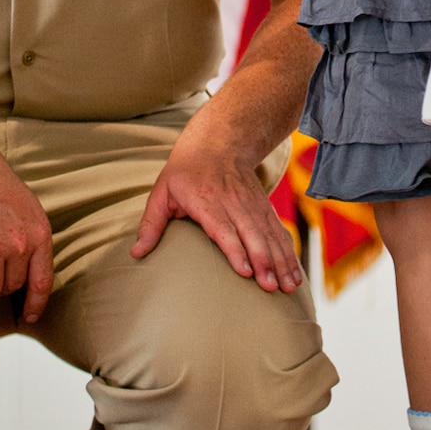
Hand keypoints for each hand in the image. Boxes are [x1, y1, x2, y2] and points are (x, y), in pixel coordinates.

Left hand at [131, 124, 303, 292]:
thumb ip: (150, 224)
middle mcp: (233, 202)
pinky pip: (278, 232)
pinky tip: (294, 273)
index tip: (246, 272)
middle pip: (252, 233)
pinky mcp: (263, 207)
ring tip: (288, 286)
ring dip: (281, 260)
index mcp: (207, 200)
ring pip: (270, 234)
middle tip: (271, 287)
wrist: (218, 141)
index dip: (235, 249)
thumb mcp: (162, 191)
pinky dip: (288, 253)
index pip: (224, 227)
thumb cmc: (184, 171)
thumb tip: (136, 254)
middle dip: (264, 261)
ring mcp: (252, 204)